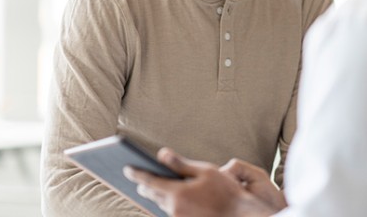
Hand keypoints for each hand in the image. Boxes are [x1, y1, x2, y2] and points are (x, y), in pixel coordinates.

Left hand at [124, 148, 282, 216]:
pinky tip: (169, 196)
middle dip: (144, 184)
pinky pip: (170, 211)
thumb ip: (180, 164)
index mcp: (178, 193)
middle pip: (151, 195)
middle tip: (136, 175)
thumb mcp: (205, 171)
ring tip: (151, 184)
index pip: (149, 181)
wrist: (240, 215)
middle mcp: (174, 209)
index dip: (136, 173)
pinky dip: (167, 202)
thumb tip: (161, 154)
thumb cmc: (226, 190)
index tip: (126, 167)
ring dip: (156, 194)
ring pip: (160, 204)